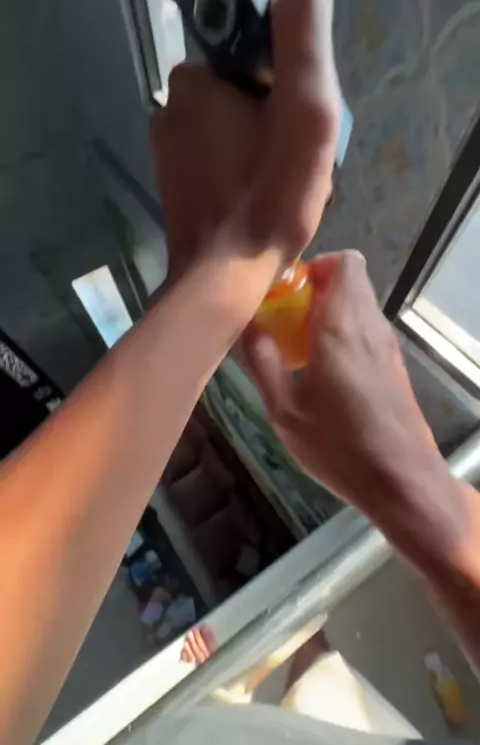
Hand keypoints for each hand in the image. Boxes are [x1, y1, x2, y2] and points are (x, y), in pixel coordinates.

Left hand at [151, 0, 340, 283]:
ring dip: (266, 149)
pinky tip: (260, 202)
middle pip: (245, 93)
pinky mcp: (174, 183)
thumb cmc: (268, 198)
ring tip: (283, 188)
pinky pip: (221, 160)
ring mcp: (168, 149)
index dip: (289, 83)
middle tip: (298, 163)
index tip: (301, 123)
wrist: (223, 282)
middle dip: (278, 121)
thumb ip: (303, 39)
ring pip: (235, 129)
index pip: (254, 54)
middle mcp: (170, 107)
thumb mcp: (304, 111)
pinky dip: (245, 173)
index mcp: (195, 80)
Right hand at [244, 251, 444, 518]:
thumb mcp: (284, 410)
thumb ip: (262, 360)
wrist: (402, 482)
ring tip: (299, 350)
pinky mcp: (395, 368)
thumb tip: (247, 324)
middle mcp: (371, 326)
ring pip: (359, 307)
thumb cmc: (338, 446)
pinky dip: (344, 336)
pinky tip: (323, 375)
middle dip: (315, 292)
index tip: (285, 295)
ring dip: (329, 316)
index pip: (344, 262)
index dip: (314, 267)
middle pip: (350, 282)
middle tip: (285, 323)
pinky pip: (366, 332)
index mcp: (343, 326)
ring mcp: (388, 347)